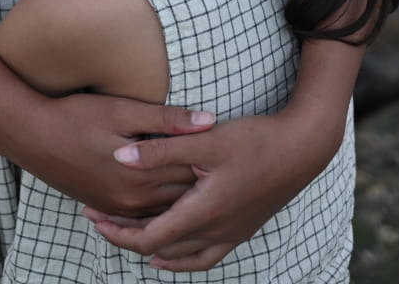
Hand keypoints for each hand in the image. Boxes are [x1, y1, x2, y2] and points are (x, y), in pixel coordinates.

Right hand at [0, 92, 208, 217]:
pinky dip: (161, 207)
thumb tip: (210, 121)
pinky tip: (171, 196)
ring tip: (205, 184)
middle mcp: (133, 198)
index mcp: (143, 175)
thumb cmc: (73, 117)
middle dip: (204, 183)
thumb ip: (166, 119)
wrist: (26, 135)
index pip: (193, 172)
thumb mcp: (120, 111)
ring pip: (165, 210)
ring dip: (184, 199)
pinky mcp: (103, 206)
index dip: (213, 161)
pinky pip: (143, 215)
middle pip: (182, 196)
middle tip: (226, 169)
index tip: (231, 148)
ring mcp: (117, 206)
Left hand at [82, 112, 334, 270]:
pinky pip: (206, 256)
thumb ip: (159, 150)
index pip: (150, 238)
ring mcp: (234, 233)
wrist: (305, 147)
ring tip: (124, 235)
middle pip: (162, 248)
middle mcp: (219, 230)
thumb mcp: (203, 140)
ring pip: (184, 257)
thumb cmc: (256, 140)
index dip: (117, 233)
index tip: (93, 217)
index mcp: (205, 212)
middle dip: (126, 236)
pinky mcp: (243, 228)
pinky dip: (182, 258)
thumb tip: (117, 156)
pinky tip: (168, 253)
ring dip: (152, 248)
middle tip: (96, 220)